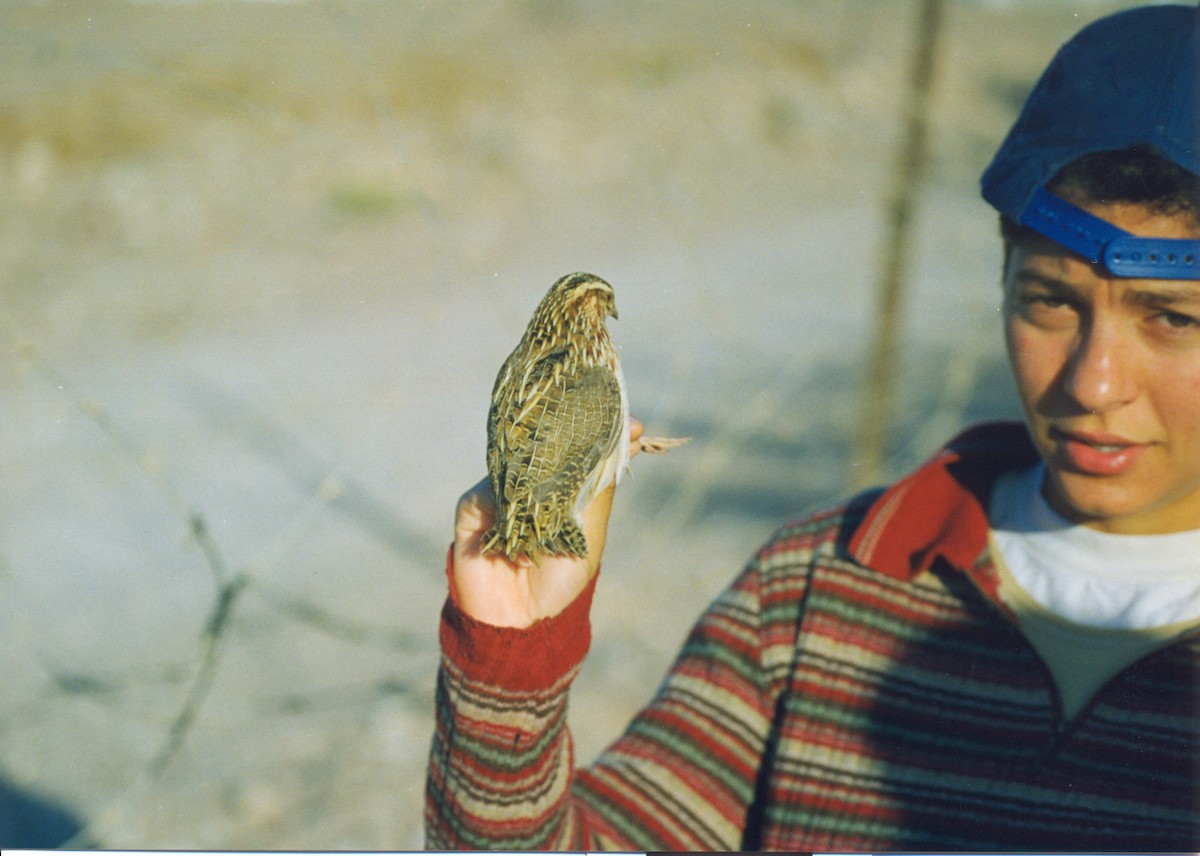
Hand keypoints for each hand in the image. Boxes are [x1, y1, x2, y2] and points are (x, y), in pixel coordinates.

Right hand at [451, 419, 644, 627]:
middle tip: (598, 435)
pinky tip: (523, 552)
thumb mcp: (588, 533)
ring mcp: (501, 492)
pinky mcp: (473, 507)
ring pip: (519, 465)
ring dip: (540, 491)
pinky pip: (491, 492)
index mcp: (562, 488)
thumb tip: (632, 435)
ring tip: (554, 521)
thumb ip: (600, 487)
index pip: (582, 448)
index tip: (636, 425)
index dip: (606, 432)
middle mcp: (531, 483)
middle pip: (548, 444)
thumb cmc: (560, 580)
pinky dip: (510, 516)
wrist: (519, 621)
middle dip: (572, 440)